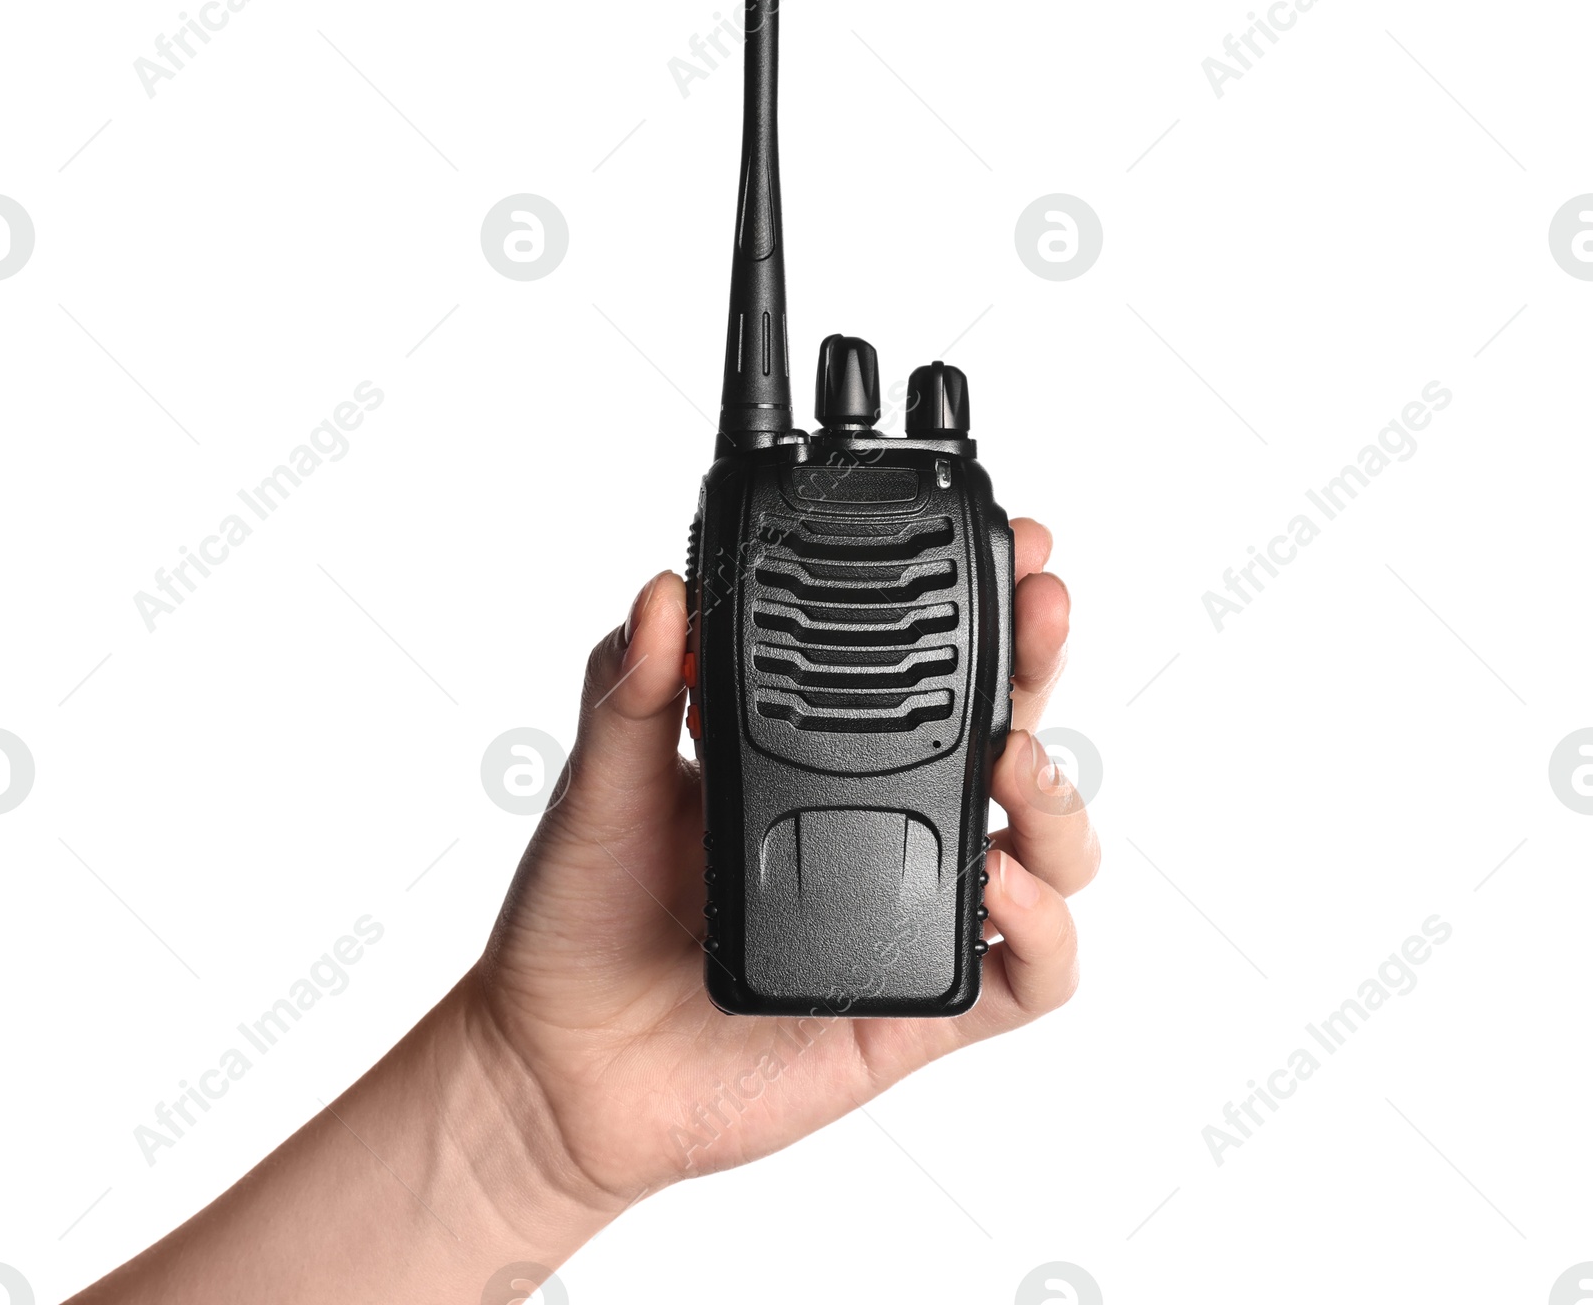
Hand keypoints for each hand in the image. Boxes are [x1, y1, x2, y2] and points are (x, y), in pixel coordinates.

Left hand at [467, 515, 1098, 1207]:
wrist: (557, 1069)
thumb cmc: (581, 920)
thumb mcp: (601, 782)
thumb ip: (631, 689)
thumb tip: (661, 592)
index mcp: (817, 763)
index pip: (924, 672)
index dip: (979, 611)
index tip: (1008, 548)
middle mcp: (880, 827)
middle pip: (1007, 736)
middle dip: (1043, 668)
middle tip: (1043, 610)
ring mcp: (908, 914)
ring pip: (1048, 851)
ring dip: (1058, 799)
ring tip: (1014, 767)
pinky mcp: (917, 1008)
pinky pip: (1025, 976)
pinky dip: (1045, 928)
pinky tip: (1001, 885)